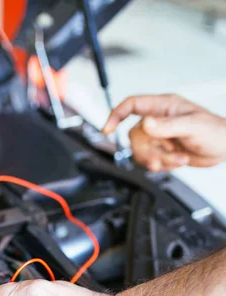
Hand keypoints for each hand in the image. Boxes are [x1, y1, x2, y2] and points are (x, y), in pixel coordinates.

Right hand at [103, 94, 225, 170]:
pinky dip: (162, 165)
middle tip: (163, 154)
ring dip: (157, 159)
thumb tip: (145, 123)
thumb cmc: (215, 131)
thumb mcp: (192, 126)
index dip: (116, 115)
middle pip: (133, 135)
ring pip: (140, 151)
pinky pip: (150, 161)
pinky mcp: (163, 151)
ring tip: (176, 158)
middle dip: (147, 150)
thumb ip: (167, 126)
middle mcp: (158, 120)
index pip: (131, 105)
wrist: (225, 148)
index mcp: (163, 106)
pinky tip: (177, 161)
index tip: (107, 129)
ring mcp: (160, 137)